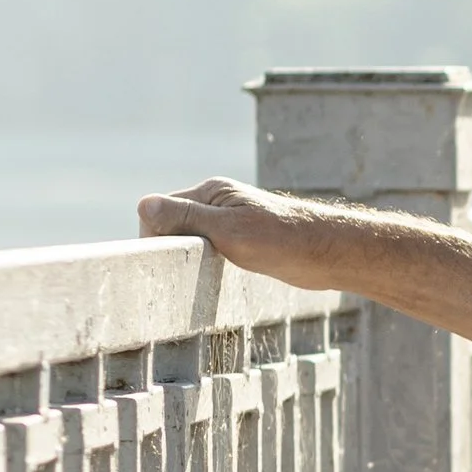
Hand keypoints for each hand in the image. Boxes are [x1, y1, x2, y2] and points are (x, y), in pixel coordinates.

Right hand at [139, 175, 337, 281]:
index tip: (166, 263)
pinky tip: (209, 279)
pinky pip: (209, 251)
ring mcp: (230, 222)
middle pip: (172, 225)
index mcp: (211, 192)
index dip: (156, 237)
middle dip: (169, 248)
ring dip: (185, 258)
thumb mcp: (228, 230)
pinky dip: (203, 264)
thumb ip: (186, 218)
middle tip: (180, 275)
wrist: (328, 255)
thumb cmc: (281, 240)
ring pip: (190, 240)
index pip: (161, 211)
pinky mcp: (242, 242)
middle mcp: (218, 203)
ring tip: (192, 279)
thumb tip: (143, 205)